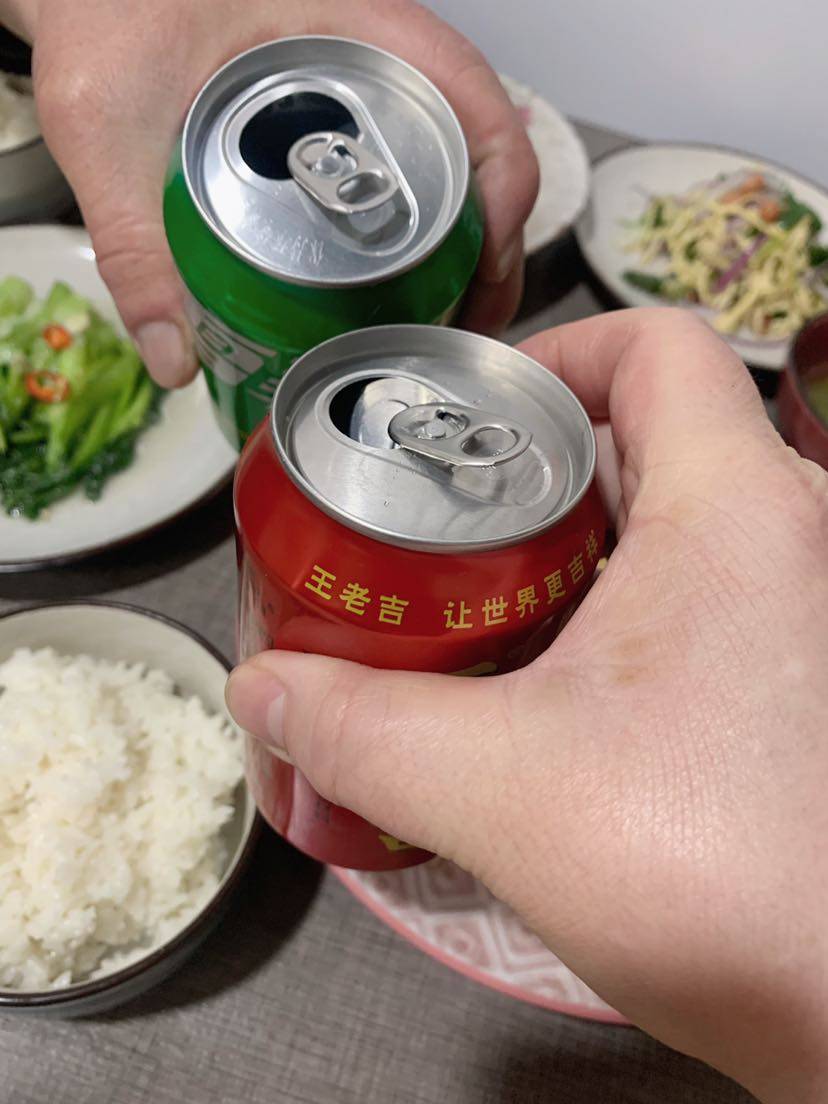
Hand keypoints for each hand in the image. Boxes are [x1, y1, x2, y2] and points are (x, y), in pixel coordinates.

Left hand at [8, 0, 535, 384]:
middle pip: (481, 153)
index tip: (485, 281)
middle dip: (491, 249)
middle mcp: (378, 53)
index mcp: (354, 28)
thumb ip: (135, 247)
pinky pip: (410, 169)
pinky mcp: (345, 113)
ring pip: (452, 166)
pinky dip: (421, 232)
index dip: (506, 200)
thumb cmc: (106, 19)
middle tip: (462, 330)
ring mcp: (366, 82)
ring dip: (463, 246)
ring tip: (439, 322)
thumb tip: (176, 360)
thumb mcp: (111, 133)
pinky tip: (397, 288)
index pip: (479, 107)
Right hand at [226, 308, 827, 1103]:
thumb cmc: (725, 879)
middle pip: (653, 436)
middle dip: (539, 470)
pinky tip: (554, 691)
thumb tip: (266, 693)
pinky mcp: (800, 687)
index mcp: (736, 511)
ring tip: (479, 608)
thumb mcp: (504, 790)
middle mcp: (795, 542)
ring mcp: (805, 616)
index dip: (559, 352)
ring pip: (675, 528)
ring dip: (575, 554)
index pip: (658, 345)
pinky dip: (620, 618)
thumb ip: (363, 733)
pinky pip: (702, 604)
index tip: (476, 413)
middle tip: (446, 526)